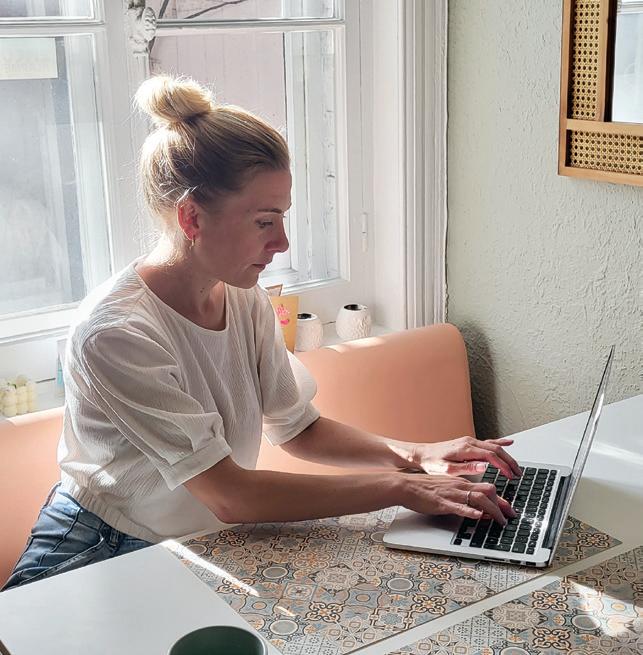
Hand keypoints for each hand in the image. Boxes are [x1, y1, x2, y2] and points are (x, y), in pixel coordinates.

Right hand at [399, 473, 515, 524]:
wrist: (406, 486)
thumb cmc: (424, 488)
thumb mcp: (446, 489)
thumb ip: (461, 497)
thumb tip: (477, 509)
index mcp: (461, 483)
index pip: (487, 488)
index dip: (501, 500)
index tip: (509, 510)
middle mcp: (460, 487)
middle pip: (489, 491)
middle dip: (502, 505)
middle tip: (509, 517)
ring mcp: (452, 494)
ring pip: (479, 498)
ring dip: (493, 510)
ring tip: (499, 521)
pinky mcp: (443, 503)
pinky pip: (459, 506)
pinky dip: (471, 512)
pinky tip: (477, 516)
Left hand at [413, 436, 521, 478]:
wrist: (423, 454)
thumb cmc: (433, 463)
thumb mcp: (447, 469)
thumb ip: (466, 468)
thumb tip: (484, 466)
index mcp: (465, 449)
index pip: (491, 455)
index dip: (503, 466)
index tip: (511, 475)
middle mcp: (469, 442)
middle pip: (496, 449)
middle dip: (509, 461)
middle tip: (518, 473)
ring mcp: (469, 441)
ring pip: (494, 446)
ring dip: (506, 455)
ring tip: (516, 467)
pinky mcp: (468, 443)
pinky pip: (487, 442)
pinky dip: (500, 442)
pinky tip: (508, 443)